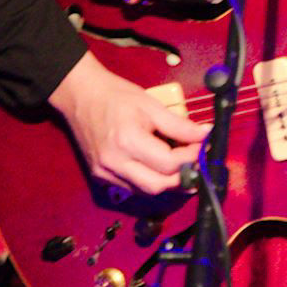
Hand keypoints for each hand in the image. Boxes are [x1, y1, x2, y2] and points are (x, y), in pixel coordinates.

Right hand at [48, 51, 208, 196]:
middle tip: (197, 161)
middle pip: (157, 185)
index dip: (192, 157)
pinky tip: (161, 166)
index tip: (204, 146)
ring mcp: (104, 173)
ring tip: (183, 164)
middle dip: (182, 177)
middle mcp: (114, 164)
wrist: (81, 96)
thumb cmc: (117, 96)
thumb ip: (180, 125)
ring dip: (168, 182)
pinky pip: (132, 187)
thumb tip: (205, 135)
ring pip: (145, 191)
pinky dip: (150, 179)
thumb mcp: (152, 105)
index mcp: (127, 142)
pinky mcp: (100, 177)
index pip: (169, 163)